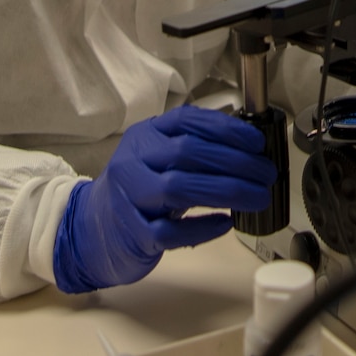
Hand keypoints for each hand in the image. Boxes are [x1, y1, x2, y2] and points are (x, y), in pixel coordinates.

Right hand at [53, 105, 277, 292]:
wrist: (90, 229)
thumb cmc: (137, 190)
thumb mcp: (157, 157)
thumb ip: (192, 148)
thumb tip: (248, 148)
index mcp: (145, 136)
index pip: (187, 121)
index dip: (226, 128)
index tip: (256, 142)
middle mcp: (134, 161)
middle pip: (188, 152)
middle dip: (236, 162)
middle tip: (266, 174)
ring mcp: (130, 198)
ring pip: (179, 188)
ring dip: (227, 191)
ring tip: (257, 197)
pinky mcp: (133, 234)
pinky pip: (170, 232)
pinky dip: (202, 228)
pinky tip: (225, 223)